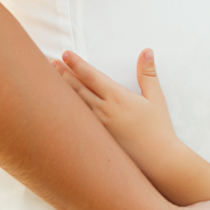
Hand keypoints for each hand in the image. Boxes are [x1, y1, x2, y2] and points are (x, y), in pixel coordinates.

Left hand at [53, 49, 177, 177]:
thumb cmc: (158, 128)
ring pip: (75, 104)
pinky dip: (68, 111)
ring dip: (63, 91)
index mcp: (118, 97)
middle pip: (78, 88)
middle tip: (52, 63)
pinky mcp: (97, 137)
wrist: (157, 158)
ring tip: (51, 80)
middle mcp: (104, 110)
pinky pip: (78, 121)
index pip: (91, 76)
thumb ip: (148, 73)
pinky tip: (62, 107)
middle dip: (64, 74)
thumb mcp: (156, 98)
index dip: (77, 64)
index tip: (66, 54)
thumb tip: (147, 52)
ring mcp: (98, 125)